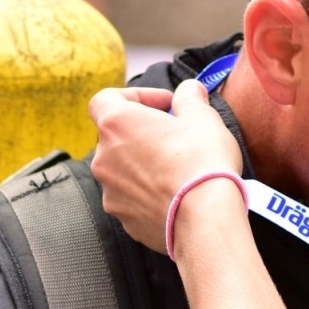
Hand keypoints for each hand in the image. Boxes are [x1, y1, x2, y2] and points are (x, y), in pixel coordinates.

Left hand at [89, 81, 242, 251]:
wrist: (205, 217)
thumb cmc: (202, 161)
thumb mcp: (204, 117)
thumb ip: (190, 98)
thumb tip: (188, 90)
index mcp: (117, 124)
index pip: (106, 98)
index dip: (136, 96)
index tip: (165, 105)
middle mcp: (103, 157)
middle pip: (117, 136)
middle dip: (144, 134)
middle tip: (177, 137)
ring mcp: (110, 190)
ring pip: (124, 169)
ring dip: (146, 164)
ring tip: (179, 170)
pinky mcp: (123, 217)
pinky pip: (133, 198)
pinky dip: (150, 193)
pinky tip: (178, 194)